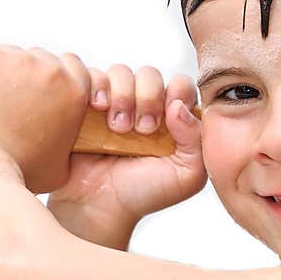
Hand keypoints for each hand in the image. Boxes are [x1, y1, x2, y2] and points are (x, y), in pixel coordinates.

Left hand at [0, 45, 91, 192]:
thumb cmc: (18, 170)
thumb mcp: (62, 165)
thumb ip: (70, 142)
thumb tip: (67, 141)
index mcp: (74, 91)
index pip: (74, 66)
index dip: (59, 78)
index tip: (45, 91)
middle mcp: (50, 69)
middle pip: (42, 58)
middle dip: (30, 76)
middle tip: (13, 101)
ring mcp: (16, 58)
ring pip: (10, 56)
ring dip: (3, 73)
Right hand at [47, 64, 206, 222]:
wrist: (99, 207)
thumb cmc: (144, 193)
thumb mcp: (186, 175)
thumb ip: (196, 140)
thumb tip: (178, 105)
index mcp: (172, 117)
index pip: (180, 84)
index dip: (176, 94)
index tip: (166, 121)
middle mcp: (143, 104)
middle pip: (150, 74)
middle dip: (147, 97)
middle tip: (141, 129)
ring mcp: (113, 102)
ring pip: (120, 71)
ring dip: (121, 95)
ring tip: (117, 128)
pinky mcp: (83, 101)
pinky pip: (88, 75)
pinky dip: (94, 85)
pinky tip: (96, 108)